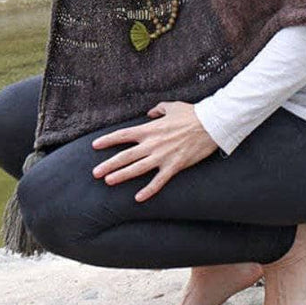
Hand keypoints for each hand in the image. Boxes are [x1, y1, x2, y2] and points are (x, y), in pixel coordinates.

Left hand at [91, 101, 217, 202]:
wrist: (211, 124)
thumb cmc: (192, 113)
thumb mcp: (172, 106)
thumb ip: (158, 109)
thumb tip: (150, 113)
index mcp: (150, 129)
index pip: (123, 135)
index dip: (107, 140)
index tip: (95, 146)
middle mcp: (152, 143)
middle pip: (125, 155)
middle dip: (108, 164)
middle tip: (95, 173)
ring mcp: (162, 156)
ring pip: (137, 169)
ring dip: (121, 175)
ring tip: (108, 181)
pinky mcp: (174, 166)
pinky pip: (158, 181)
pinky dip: (148, 190)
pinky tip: (138, 198)